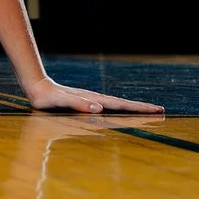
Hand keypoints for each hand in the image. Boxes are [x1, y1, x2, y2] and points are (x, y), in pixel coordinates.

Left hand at [24, 78, 162, 114]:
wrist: (37, 87)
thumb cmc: (47, 98)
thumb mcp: (61, 102)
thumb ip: (79, 105)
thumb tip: (99, 108)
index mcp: (94, 100)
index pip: (121, 105)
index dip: (139, 108)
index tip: (157, 110)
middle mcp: (96, 99)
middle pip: (124, 104)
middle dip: (142, 108)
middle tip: (161, 110)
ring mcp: (93, 100)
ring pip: (117, 104)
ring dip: (133, 108)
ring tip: (148, 111)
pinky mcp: (87, 102)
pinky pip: (109, 106)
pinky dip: (120, 108)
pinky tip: (122, 111)